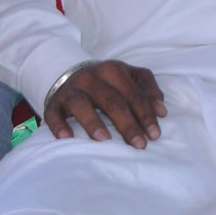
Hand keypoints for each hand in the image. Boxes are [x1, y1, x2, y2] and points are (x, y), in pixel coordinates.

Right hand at [44, 60, 166, 148]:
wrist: (70, 73)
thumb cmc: (107, 81)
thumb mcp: (130, 77)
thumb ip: (148, 90)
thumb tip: (162, 111)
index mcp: (114, 70)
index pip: (134, 95)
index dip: (146, 115)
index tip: (154, 135)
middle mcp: (92, 77)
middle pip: (112, 101)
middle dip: (127, 124)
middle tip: (138, 144)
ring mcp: (71, 89)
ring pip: (81, 104)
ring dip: (92, 121)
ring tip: (104, 139)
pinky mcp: (53, 102)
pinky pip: (53, 114)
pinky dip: (58, 125)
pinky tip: (66, 138)